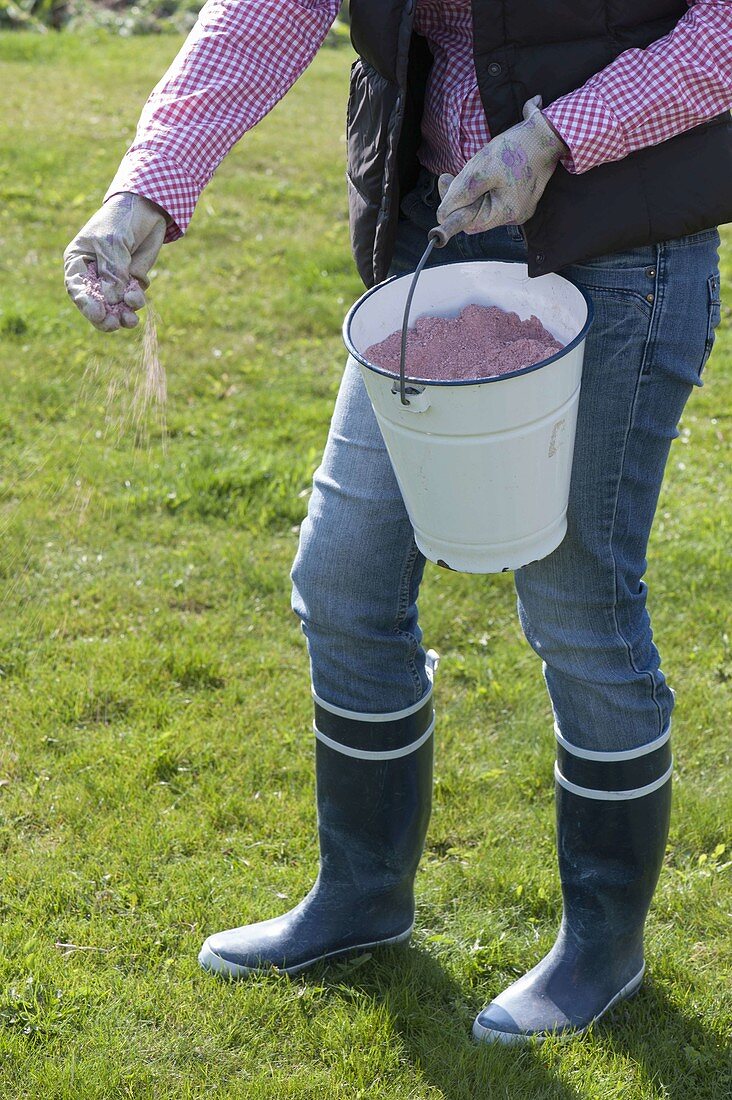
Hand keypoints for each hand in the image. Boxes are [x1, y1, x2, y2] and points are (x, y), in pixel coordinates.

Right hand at [63, 193, 167, 331]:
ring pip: (115, 306)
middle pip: (95, 303)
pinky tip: (138, 298)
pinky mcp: (132, 280)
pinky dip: (135, 301)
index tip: (99, 315)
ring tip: (130, 320)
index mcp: (78, 261)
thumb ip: (112, 272)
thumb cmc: (120, 221)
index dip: (86, 304)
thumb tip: (113, 300)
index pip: (77, 287)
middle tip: (114, 324)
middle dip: (105, 316)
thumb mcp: (113, 244)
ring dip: (123, 314)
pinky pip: (132, 298)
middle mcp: (94, 274)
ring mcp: (114, 279)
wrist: (147, 209)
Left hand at [436, 97, 567, 237]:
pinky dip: (487, 184)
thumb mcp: (481, 170)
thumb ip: (461, 195)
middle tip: (449, 174)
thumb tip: (442, 216)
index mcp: (507, 213)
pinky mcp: (522, 195)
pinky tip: (490, 167)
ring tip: (477, 165)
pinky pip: (496, 196)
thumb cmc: (516, 149)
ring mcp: (521, 206)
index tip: (443, 180)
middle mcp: (515, 215)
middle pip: (477, 214)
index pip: (469, 222)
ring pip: (485, 204)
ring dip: (474, 188)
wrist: (547, 133)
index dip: (453, 206)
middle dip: (463, 195)